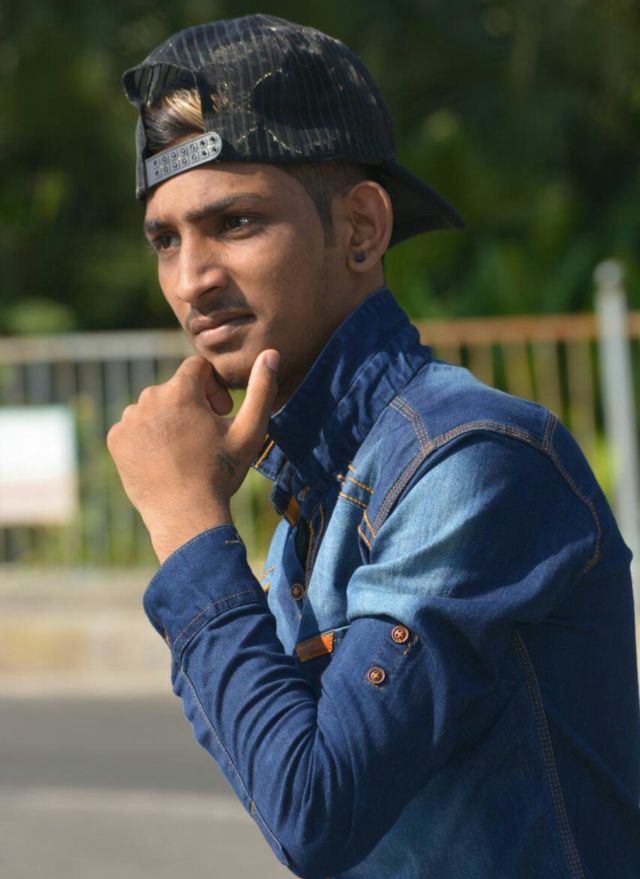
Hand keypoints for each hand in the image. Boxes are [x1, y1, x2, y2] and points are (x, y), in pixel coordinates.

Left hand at [107, 350, 278, 561]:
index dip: (213, 388)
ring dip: (169, 420)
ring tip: (184, 451)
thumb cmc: (221, 473)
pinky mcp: (116, 440)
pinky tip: (164, 459)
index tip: (220, 415)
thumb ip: (261, 389)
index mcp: (180, 391)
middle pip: (175, 389)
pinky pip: (135, 426)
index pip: (197, 368)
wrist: (185, 516)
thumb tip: (271, 354)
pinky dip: (148, 437)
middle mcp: (148, 399)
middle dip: (191, 405)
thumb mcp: (250, 431)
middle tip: (205, 438)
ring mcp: (128, 420)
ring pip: (154, 407)